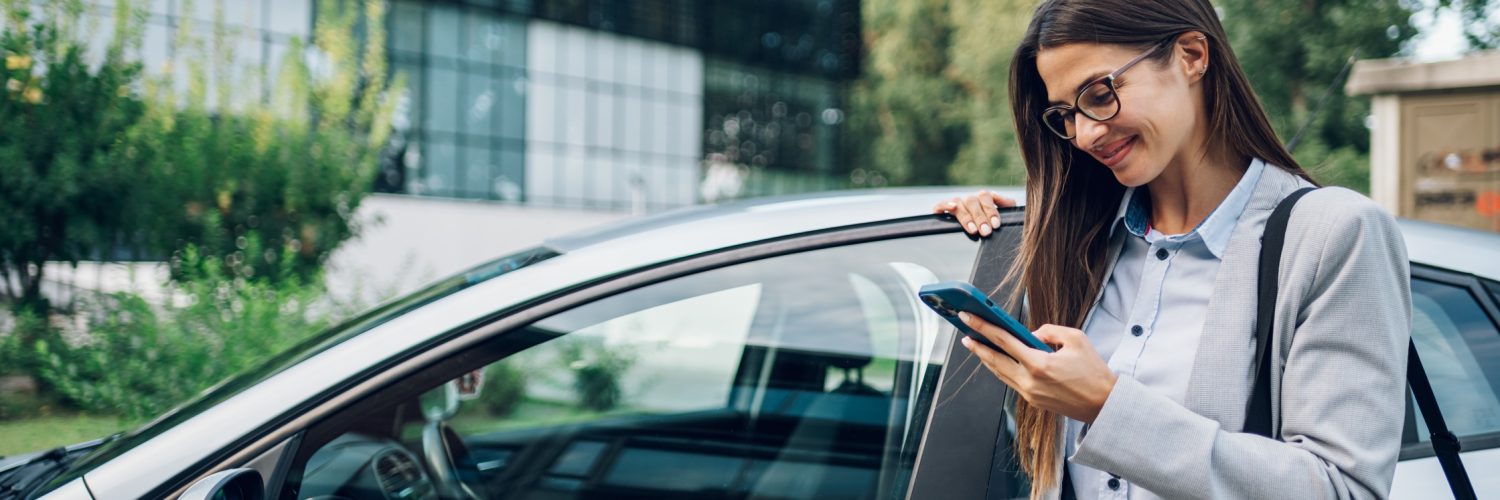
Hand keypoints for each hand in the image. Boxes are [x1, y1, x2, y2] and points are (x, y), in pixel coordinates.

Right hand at [932, 190, 1016, 237]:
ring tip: (973, 230)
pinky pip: (941, 204)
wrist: (979, 236)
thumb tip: (1006, 201)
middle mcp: (970, 200)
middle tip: (986, 231)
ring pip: (958, 203)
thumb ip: (1008, 205)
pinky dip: (945, 205)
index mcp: (984, 198)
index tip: (996, 224)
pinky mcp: (943, 211)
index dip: (990, 210)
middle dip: (980, 217)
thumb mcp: (1004, 216)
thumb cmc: (993, 226)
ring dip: (966, 216)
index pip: (986, 197)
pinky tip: (952, 209)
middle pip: (972, 201)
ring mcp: (956, 204)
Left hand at [958, 313, 1116, 423]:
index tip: (968, 317)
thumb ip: (1049, 331)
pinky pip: (1011, 382)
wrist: (1105, 404)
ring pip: (1000, 373)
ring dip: (986, 358)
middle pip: (994, 360)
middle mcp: (1030, 381)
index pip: (1003, 340)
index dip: (982, 326)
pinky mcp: (1033, 402)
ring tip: (976, 345)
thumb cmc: (1094, 370)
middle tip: (964, 333)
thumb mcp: (1076, 339)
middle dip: (977, 345)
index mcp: (1039, 364)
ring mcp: (1030, 394)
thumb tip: (1030, 334)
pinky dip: (1001, 370)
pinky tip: (997, 360)